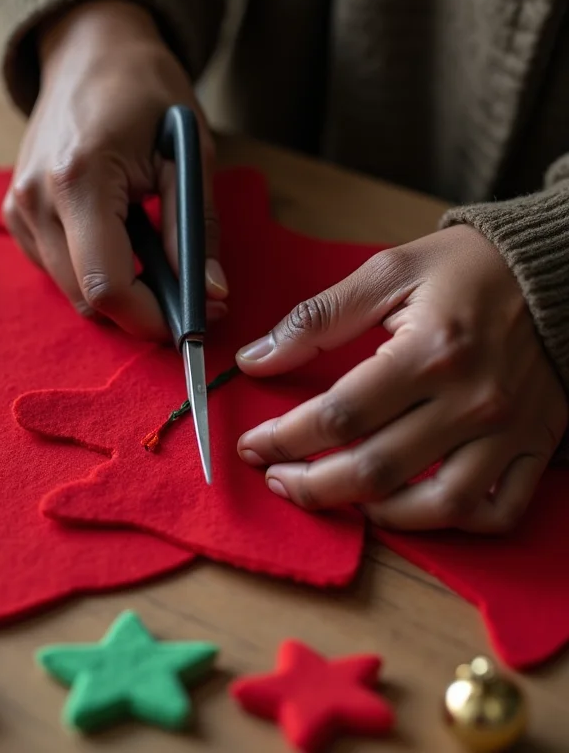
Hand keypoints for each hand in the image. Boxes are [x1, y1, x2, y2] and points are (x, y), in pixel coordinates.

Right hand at [2, 0, 227, 339]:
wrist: (89, 52)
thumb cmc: (145, 91)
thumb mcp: (188, 153)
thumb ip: (196, 230)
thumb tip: (211, 295)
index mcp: (78, 179)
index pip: (107, 286)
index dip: (152, 318)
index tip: (191, 321)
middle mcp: (35, 200)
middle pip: (87, 299)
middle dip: (141, 310)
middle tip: (185, 291)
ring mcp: (18, 210)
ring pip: (73, 292)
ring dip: (120, 291)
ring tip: (154, 252)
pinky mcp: (15, 215)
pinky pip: (59, 272)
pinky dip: (96, 273)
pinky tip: (120, 237)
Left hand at [236, 224, 567, 532]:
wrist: (556, 268)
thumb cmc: (467, 267)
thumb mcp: (388, 274)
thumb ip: (317, 318)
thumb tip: (255, 360)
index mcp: (429, 351)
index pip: (339, 415)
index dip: (284, 438)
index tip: (252, 445)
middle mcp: (472, 399)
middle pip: (377, 469)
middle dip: (313, 485)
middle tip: (277, 480)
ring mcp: (507, 429)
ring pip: (436, 504)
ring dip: (374, 515)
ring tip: (336, 498)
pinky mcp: (534, 444)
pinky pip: (497, 510)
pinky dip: (451, 523)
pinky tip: (410, 507)